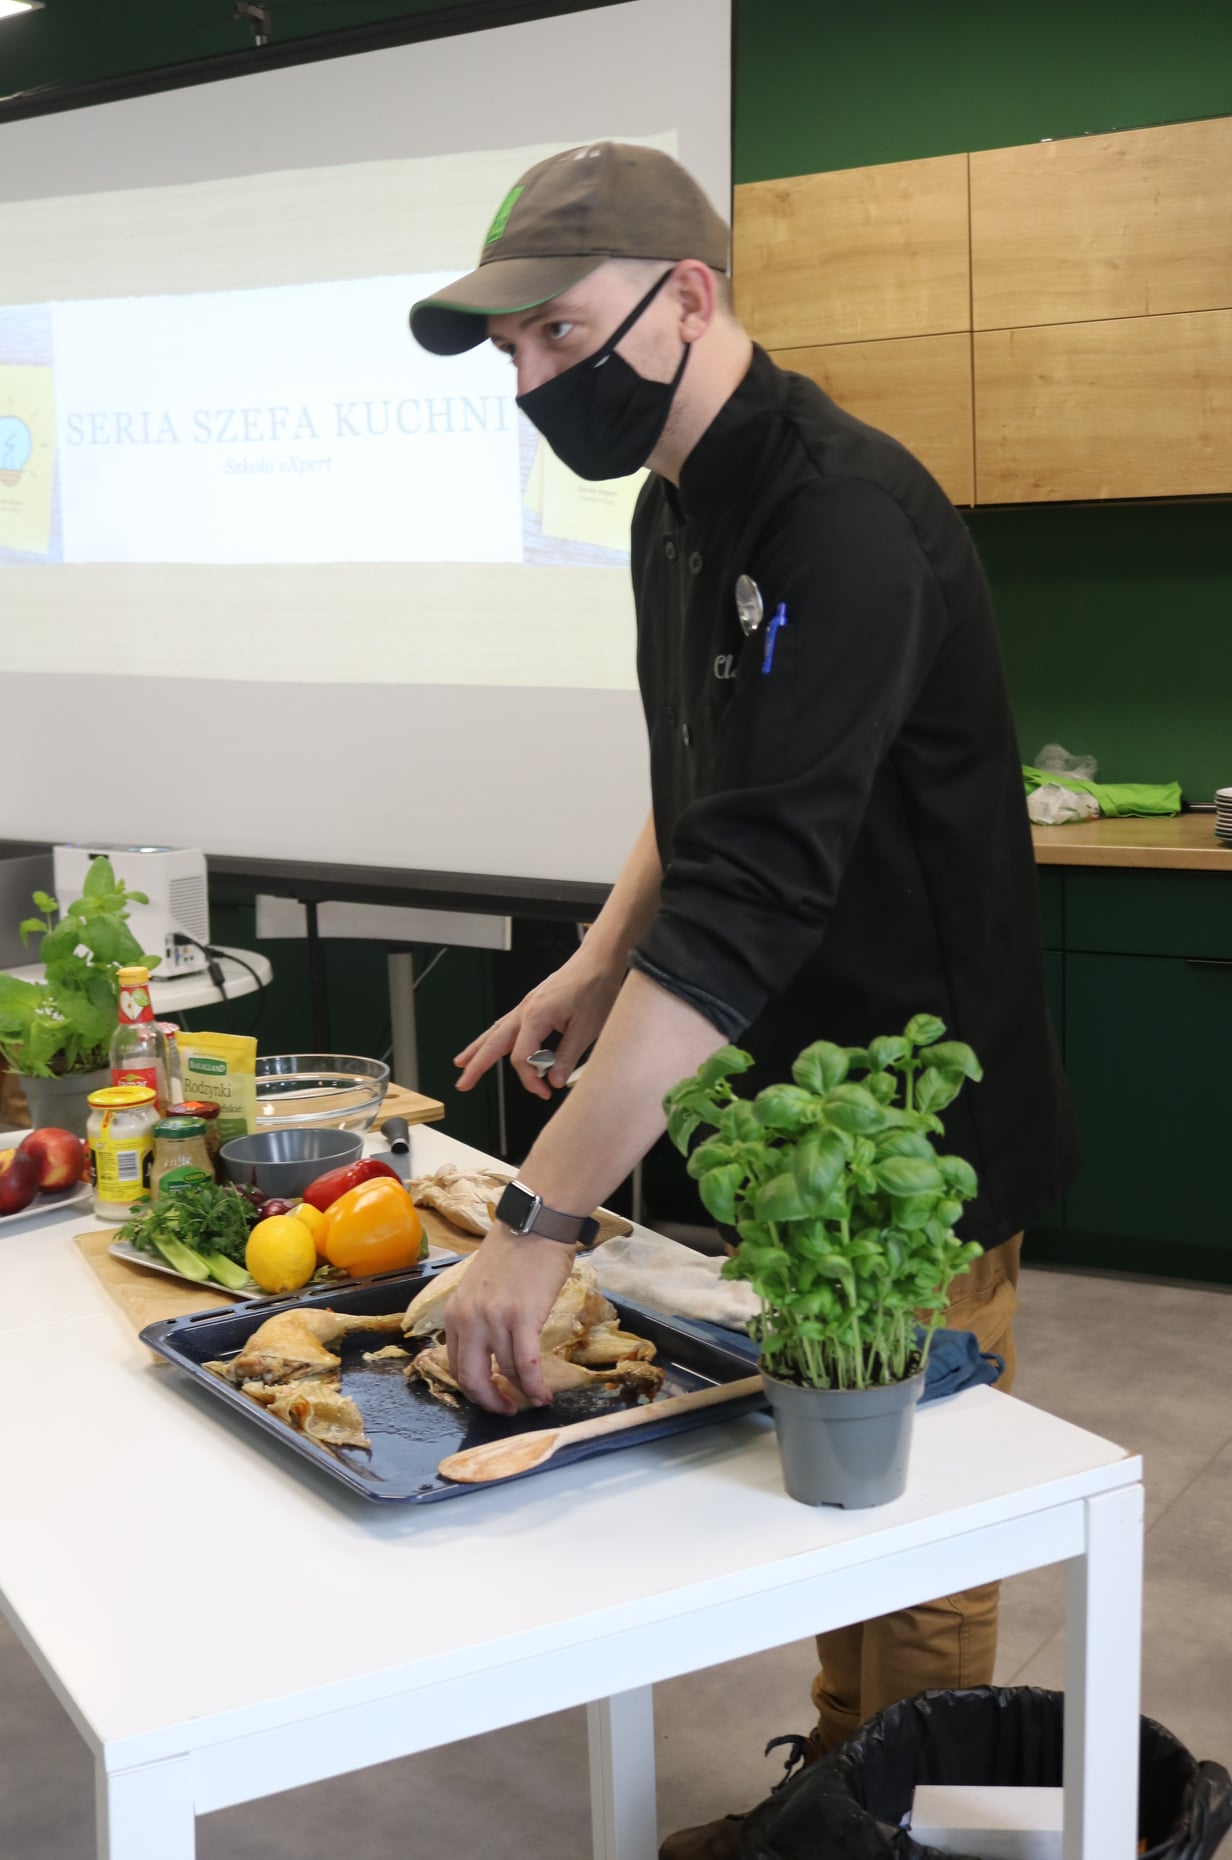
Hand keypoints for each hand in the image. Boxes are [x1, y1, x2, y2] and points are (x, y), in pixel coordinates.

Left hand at [444, 1225, 574, 1413]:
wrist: (535, 1226)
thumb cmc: (513, 1254)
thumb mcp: (479, 1289)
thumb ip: (477, 1318)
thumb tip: (486, 1351)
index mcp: (455, 1313)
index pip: (455, 1364)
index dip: (472, 1388)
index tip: (489, 1395)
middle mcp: (468, 1319)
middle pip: (471, 1377)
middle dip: (489, 1401)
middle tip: (505, 1409)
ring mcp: (494, 1319)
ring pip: (504, 1371)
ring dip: (521, 1393)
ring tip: (536, 1398)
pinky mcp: (522, 1318)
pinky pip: (525, 1364)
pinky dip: (534, 1385)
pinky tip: (543, 1394)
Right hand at [453, 947, 623, 1098]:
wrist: (597, 962)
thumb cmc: (594, 988)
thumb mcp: (587, 1029)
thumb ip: (567, 1057)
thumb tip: (554, 1081)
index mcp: (536, 1016)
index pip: (521, 1057)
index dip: (530, 1079)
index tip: (545, 1091)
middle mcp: (525, 1010)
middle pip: (493, 1043)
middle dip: (476, 1065)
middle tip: (463, 1084)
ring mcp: (526, 1006)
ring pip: (495, 1032)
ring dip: (478, 1049)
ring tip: (462, 1063)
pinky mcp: (532, 1004)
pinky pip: (506, 1023)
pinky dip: (493, 1036)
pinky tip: (488, 1043)